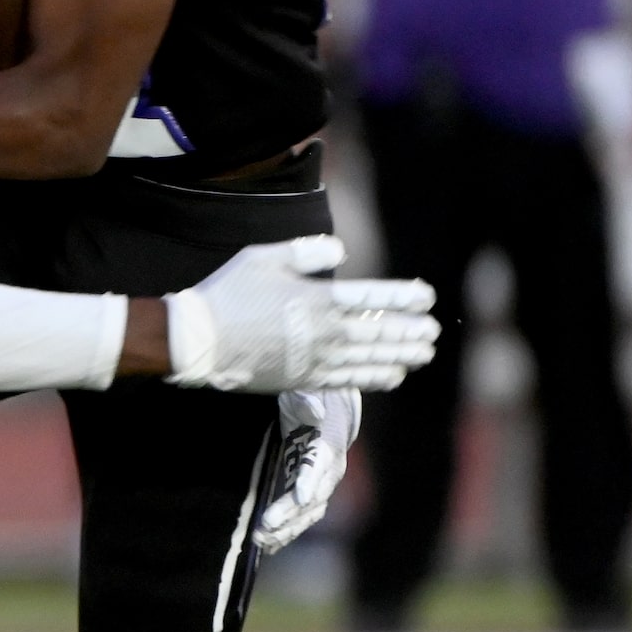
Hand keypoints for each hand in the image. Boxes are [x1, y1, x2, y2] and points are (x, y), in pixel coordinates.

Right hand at [165, 234, 437, 392]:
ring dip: (400, 356)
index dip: (402, 297)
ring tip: (424, 354)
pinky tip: (393, 376)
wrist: (198, 341)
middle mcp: (323, 332)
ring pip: (368, 359)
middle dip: (409, 332)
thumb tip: (341, 251)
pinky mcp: (302, 379)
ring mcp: (314, 359)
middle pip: (377, 333)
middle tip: (433, 332)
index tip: (426, 296)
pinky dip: (374, 378)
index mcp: (316, 298)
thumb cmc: (229, 293)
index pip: (371, 297)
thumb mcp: (265, 257)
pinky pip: (348, 380)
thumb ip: (307, 251)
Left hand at [254, 388, 360, 551]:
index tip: (300, 498)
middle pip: (312, 498)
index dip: (310, 482)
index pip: (319, 466)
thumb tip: (313, 411)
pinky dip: (288, 530)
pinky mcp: (310, 490)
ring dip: (286, 529)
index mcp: (329, 443)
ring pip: (308, 513)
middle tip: (264, 529)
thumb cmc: (314, 395)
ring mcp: (322, 483)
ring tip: (262, 542)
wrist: (331, 406)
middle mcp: (330, 469)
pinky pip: (301, 515)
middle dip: (289, 515)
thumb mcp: (308, 391)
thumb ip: (307, 400)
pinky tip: (270, 545)